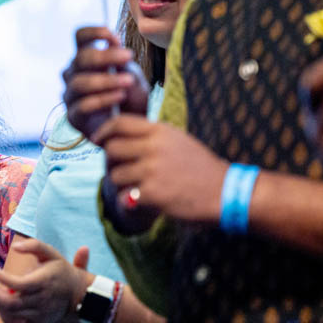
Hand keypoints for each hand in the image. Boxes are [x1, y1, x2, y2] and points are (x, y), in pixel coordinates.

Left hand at [0, 239, 91, 322]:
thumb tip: (15, 247)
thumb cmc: (59, 270)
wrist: (77, 294)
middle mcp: (41, 300)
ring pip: (11, 314)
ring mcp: (40, 315)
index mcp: (44, 282)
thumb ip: (34, 246)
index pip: (19, 284)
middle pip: (11, 302)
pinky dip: (4, 317)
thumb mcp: (51, 253)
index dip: (3, 278)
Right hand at [62, 27, 148, 137]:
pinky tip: (120, 96)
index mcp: (85, 58)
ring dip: (106, 80)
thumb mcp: (131, 75)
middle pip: (81, 58)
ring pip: (80, 83)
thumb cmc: (130, 97)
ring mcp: (70, 96)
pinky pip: (83, 106)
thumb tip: (114, 42)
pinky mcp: (73, 117)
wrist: (132, 128)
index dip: (94, 32)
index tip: (115, 38)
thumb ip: (121, 61)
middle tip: (129, 57)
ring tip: (128, 81)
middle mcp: (73, 74)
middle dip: (105, 56)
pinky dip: (103, 99)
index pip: (80, 37)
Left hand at [93, 115, 227, 223]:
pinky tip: (141, 200)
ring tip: (134, 186)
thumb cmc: (201, 167)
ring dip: (120, 183)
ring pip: (114, 174)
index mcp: (159, 131)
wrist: (224, 192)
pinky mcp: (152, 194)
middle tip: (119, 168)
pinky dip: (129, 200)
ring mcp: (152, 170)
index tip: (97, 140)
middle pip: (111, 149)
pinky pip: (124, 196)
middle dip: (110, 161)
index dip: (103, 131)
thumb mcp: (177, 140)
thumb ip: (151, 136)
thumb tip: (120, 135)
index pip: (119, 123)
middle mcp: (153, 147)